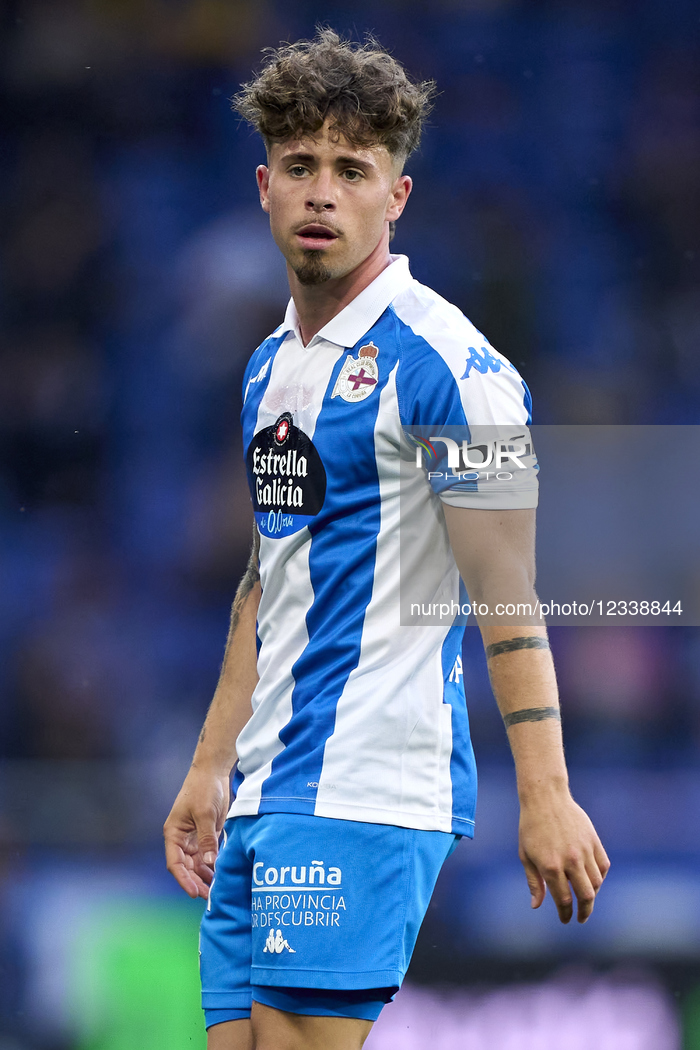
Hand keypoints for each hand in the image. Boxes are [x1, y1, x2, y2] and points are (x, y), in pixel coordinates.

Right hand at [164, 766, 230, 899]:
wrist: (213, 772)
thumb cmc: (203, 789)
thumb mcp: (205, 814)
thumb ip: (207, 838)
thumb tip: (211, 861)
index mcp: (174, 834)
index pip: (175, 863)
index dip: (183, 879)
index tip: (193, 893)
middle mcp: (182, 839)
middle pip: (186, 868)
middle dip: (196, 882)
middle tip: (208, 897)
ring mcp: (194, 838)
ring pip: (197, 865)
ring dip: (204, 877)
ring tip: (215, 891)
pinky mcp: (206, 835)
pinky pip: (208, 856)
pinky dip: (212, 867)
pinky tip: (220, 876)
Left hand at [518, 790, 609, 923]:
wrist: (546, 797)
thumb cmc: (531, 827)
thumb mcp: (525, 855)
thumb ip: (534, 882)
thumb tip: (536, 906)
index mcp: (550, 866)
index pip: (563, 900)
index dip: (565, 914)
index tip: (565, 920)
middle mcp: (570, 860)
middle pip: (586, 896)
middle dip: (584, 912)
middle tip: (581, 918)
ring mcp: (584, 850)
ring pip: (596, 883)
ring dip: (592, 895)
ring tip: (584, 898)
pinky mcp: (593, 841)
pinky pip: (602, 866)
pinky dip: (600, 877)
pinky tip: (592, 880)